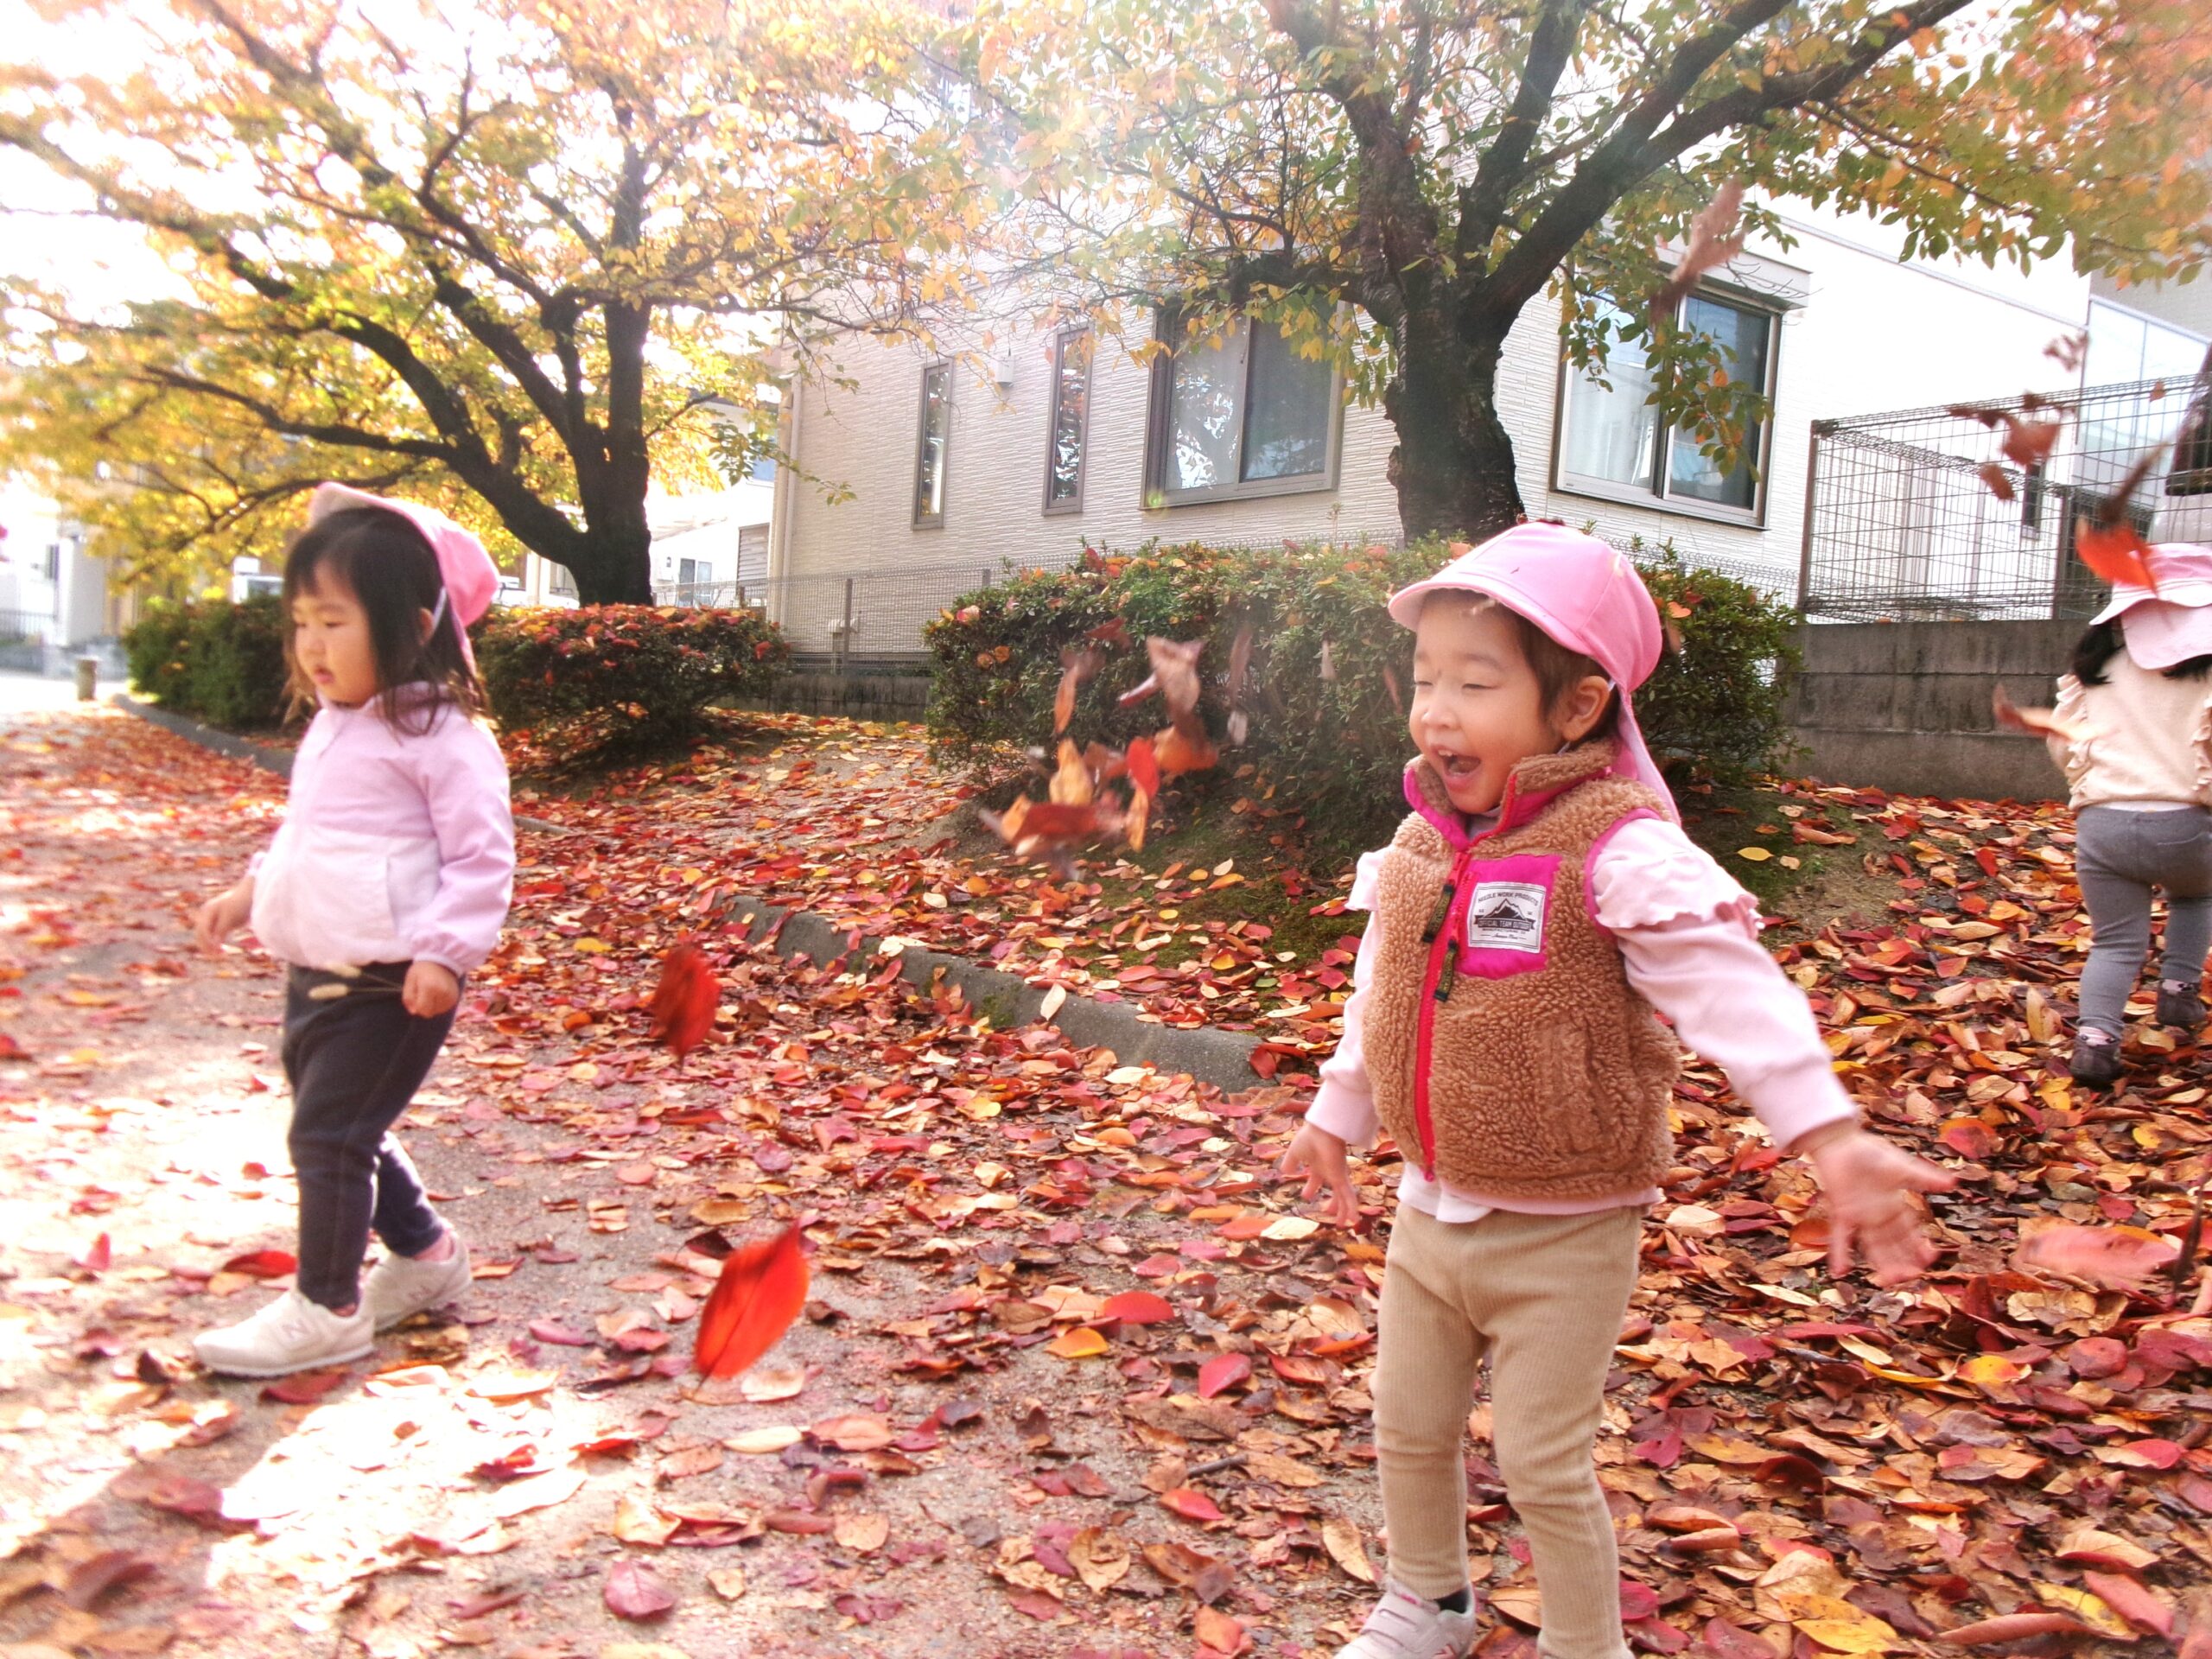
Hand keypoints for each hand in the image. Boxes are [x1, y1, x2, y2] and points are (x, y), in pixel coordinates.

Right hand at [194, 879, 253, 953]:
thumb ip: (221, 929)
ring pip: (207, 936)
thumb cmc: (241, 903)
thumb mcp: (231, 916)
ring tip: (221, 954)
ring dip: (211, 946)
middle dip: (207, 945)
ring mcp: (213, 918)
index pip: (202, 930)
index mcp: (207, 911)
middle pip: (201, 934)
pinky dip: (217, 943)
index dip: (207, 942)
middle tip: (218, 956)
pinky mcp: (221, 923)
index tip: (217, 951)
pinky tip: (223, 950)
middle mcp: (207, 915)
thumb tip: (214, 944)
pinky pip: (214, 935)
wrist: (252, 893)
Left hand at [402, 960, 459, 1017]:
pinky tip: (438, 994)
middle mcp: (442, 993)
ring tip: (432, 992)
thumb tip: (414, 1012)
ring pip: (437, 1012)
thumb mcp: (410, 980)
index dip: (417, 1006)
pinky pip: (444, 1008)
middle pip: (430, 1013)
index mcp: (429, 987)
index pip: (422, 1010)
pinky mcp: (455, 998)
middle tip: (424, 993)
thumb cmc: (423, 970)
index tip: (417, 996)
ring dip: (432, 1005)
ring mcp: (450, 996)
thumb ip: (408, 997)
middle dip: (424, 1007)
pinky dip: (439, 1004)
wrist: (442, 960)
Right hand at [1279, 1121, 1358, 1227]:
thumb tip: (1283, 1172)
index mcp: (1318, 1165)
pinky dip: (1351, 1209)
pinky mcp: (1342, 1178)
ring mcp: (1338, 1176)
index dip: (1311, 1188)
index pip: (1315, 1179)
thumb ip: (1290, 1163)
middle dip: (1331, 1203)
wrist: (1321, 1130)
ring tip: (1342, 1224)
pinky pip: (1348, 1197)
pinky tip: (1353, 1220)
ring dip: (1343, 1211)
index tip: (1305, 1196)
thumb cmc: (1309, 1138)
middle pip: (1333, 1191)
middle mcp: (1330, 1172)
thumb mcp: (1294, 1153)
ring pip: (1343, 1198)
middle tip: (1327, 1212)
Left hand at [1800, 1125, 1955, 1286]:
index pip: (1910, 1231)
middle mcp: (1877, 1215)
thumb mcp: (1902, 1166)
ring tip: (1889, 1280)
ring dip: (1880, 1262)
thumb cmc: (1869, 1152)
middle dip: (1903, 1261)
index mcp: (1894, 1205)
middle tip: (1912, 1277)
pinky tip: (1840, 1271)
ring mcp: (1859, 1215)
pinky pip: (1840, 1235)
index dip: (1919, 1245)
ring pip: (1872, 1245)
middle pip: (1893, 1244)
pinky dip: (1839, 1253)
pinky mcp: (1841, 1211)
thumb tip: (1953, 1183)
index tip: (1930, 1258)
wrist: (1841, 1141)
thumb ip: (1924, 1177)